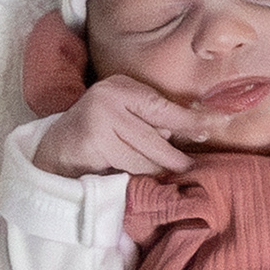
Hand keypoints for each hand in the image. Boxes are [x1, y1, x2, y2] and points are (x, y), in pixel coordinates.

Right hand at [32, 74, 219, 177]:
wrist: (53, 154)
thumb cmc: (96, 137)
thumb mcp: (123, 119)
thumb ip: (150, 121)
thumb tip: (188, 130)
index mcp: (121, 87)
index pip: (163, 106)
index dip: (190, 119)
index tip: (217, 124)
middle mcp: (110, 97)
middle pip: (158, 132)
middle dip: (176, 155)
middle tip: (191, 168)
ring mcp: (100, 119)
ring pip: (146, 155)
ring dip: (156, 170)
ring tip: (161, 178)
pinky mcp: (93, 143)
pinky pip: (130, 168)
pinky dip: (138, 178)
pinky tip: (136, 182)